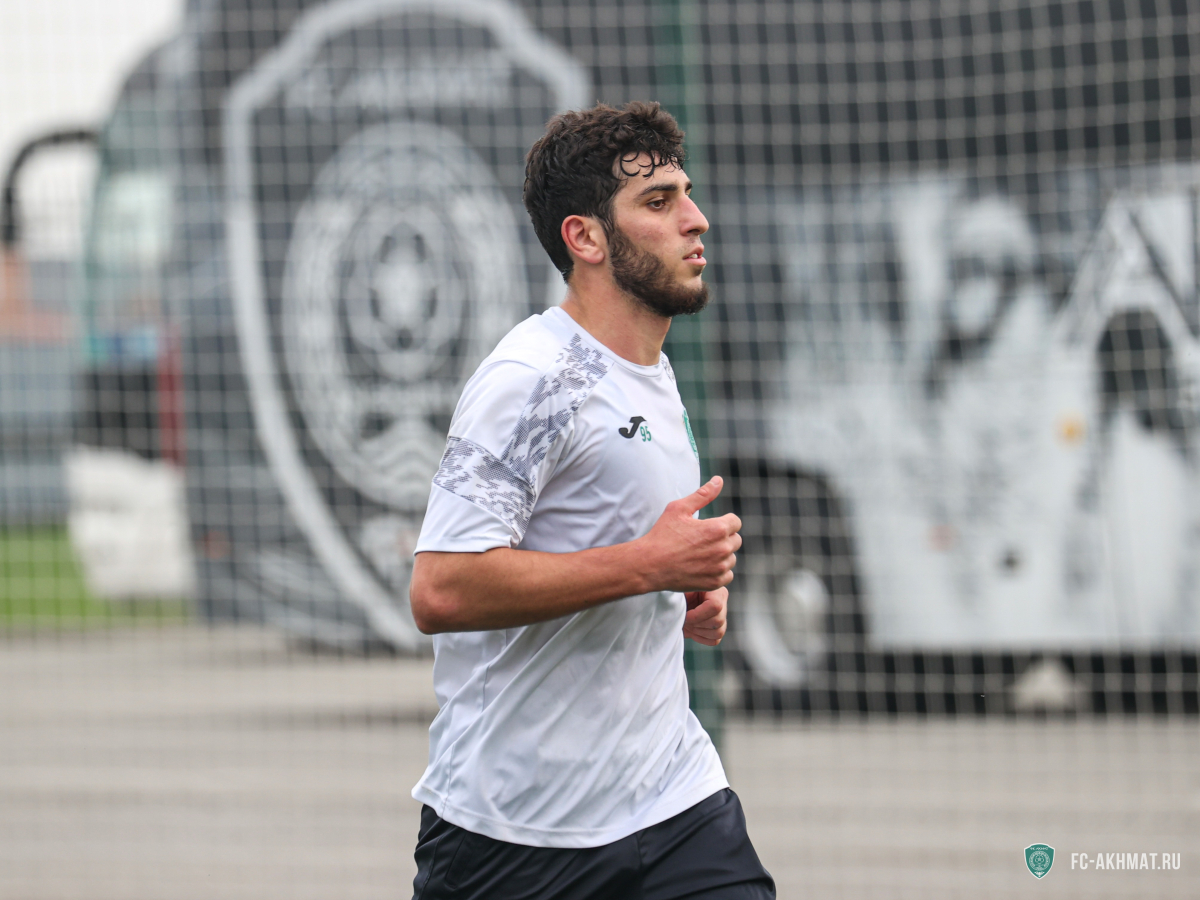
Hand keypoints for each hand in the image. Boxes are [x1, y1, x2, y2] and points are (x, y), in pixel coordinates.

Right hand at [636, 476, 741, 593]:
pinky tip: (703, 566)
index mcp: (717, 528)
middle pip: (736, 540)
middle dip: (723, 538)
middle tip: (702, 540)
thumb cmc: (662, 535)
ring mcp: (719, 567)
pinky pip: (728, 575)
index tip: (707, 527)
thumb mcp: (679, 509)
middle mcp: (722, 548)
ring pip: (731, 558)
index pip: (735, 522)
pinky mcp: (715, 582)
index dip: (722, 522)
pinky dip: (719, 571)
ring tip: (700, 554)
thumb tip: (719, 480)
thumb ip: (703, 494)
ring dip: (721, 555)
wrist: (650, 564)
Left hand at [683, 587, 726, 645]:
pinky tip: (690, 631)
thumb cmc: (680, 587)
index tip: (685, 616)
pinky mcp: (718, 627)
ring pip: (718, 632)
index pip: (715, 606)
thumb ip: (684, 596)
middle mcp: (723, 602)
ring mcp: (722, 616)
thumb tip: (681, 610)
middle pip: (717, 621)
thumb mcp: (682, 587)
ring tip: (686, 625)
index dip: (698, 615)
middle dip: (697, 625)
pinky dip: (701, 638)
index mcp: (716, 590)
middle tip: (683, 621)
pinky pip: (715, 640)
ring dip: (698, 632)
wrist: (681, 594)